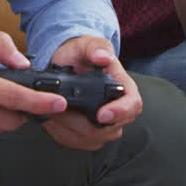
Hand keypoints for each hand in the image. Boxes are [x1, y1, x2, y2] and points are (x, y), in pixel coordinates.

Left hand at [40, 35, 142, 150]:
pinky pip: (75, 141)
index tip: (102, 114)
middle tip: (58, 104)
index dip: (120, 112)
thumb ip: (96, 48)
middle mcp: (118, 111)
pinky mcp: (88, 136)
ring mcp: (104, 126)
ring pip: (89, 139)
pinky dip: (60, 131)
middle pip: (107, 129)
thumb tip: (103, 58)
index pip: (133, 106)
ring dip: (66, 126)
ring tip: (53, 108)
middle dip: (78, 119)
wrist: (67, 64)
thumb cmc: (81, 54)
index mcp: (124, 89)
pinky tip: (52, 116)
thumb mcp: (87, 44)